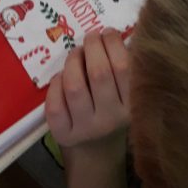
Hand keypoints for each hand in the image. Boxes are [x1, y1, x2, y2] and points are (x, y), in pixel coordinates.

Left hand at [45, 29, 129, 149]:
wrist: (97, 155)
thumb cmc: (113, 113)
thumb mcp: (127, 95)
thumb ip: (124, 69)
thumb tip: (112, 33)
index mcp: (132, 106)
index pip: (124, 67)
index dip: (113, 43)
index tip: (108, 32)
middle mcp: (111, 119)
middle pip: (99, 74)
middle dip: (92, 47)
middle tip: (91, 37)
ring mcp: (86, 128)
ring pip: (74, 86)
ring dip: (73, 61)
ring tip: (76, 53)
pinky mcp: (63, 134)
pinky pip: (55, 103)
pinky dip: (56, 83)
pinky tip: (62, 77)